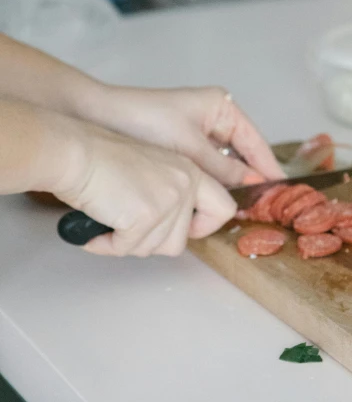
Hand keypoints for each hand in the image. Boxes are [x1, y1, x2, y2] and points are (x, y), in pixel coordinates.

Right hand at [56, 122, 236, 256]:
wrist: (77, 152)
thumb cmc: (103, 159)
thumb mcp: (154, 169)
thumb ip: (171, 194)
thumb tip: (172, 231)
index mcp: (190, 170)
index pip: (223, 208)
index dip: (203, 227)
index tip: (183, 230)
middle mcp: (185, 183)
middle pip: (181, 241)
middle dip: (152, 242)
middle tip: (130, 228)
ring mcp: (168, 199)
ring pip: (155, 249)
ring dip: (128, 243)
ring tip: (110, 221)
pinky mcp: (145, 215)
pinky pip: (127, 248)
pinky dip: (108, 244)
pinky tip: (97, 228)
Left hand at [86, 85, 284, 187]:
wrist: (100, 117)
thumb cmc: (145, 120)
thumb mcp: (190, 146)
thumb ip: (223, 167)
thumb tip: (252, 184)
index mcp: (221, 107)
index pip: (254, 141)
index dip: (267, 166)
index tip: (280, 190)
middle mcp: (214, 118)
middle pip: (241, 154)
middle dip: (246, 179)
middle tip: (257, 206)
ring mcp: (198, 132)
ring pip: (222, 164)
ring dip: (226, 184)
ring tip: (236, 207)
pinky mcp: (182, 146)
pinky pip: (205, 168)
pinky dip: (208, 182)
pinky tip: (210, 200)